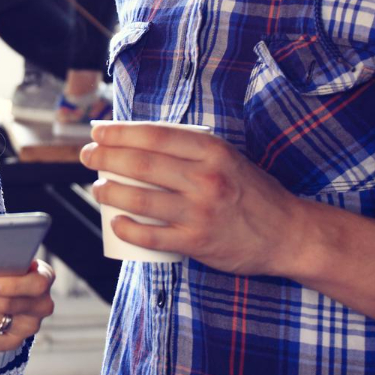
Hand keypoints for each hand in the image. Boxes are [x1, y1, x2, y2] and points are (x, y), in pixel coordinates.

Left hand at [79, 121, 305, 276]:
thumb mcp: (228, 158)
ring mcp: (200, 212)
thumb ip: (192, 149)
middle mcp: (206, 179)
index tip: (99, 131)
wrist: (287, 233)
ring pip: (140, 199)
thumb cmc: (252, 193)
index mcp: (213, 151)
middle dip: (105, 157)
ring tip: (98, 188)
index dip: (120, 132)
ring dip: (109, 191)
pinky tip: (115, 222)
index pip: (155, 135)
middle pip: (141, 164)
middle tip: (87, 156)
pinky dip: (128, 229)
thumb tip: (140, 139)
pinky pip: (152, 236)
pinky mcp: (197, 243)